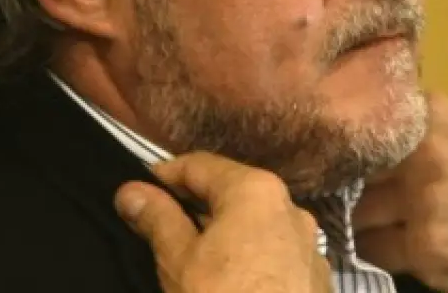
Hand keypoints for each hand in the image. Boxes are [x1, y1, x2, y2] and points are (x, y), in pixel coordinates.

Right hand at [114, 152, 330, 292]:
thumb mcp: (179, 261)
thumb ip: (158, 220)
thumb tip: (130, 190)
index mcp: (257, 191)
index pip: (201, 165)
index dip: (165, 175)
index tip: (138, 191)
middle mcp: (291, 208)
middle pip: (234, 193)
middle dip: (195, 206)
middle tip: (158, 224)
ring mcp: (310, 245)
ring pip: (258, 226)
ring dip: (226, 233)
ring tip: (192, 257)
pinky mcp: (316, 278)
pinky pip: (277, 255)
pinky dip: (251, 258)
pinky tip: (232, 282)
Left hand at [354, 93, 447, 292]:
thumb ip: (413, 136)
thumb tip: (344, 142)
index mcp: (434, 114)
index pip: (359, 126)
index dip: (344, 150)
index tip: (334, 163)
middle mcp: (426, 150)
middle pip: (350, 172)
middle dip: (350, 190)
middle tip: (361, 203)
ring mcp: (424, 199)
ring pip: (355, 214)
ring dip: (364, 225)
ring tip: (392, 228)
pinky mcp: (425, 246)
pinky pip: (372, 250)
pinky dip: (379, 253)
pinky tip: (407, 250)